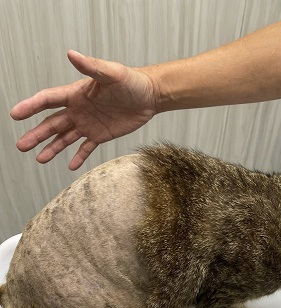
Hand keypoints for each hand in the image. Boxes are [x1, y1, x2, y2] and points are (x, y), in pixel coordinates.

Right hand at [10, 50, 158, 169]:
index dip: (31, 106)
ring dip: (51, 148)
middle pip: (52, 123)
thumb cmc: (132, 82)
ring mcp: (88, 123)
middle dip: (36, 134)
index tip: (16, 114)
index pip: (48, 100)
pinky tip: (70, 165)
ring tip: (39, 159)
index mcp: (76, 94)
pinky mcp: (100, 135)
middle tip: (21, 145)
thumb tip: (72, 54)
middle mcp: (78, 110)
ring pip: (65, 138)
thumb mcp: (112, 73)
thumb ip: (92, 66)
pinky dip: (78, 156)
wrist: (150, 96)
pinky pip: (86, 148)